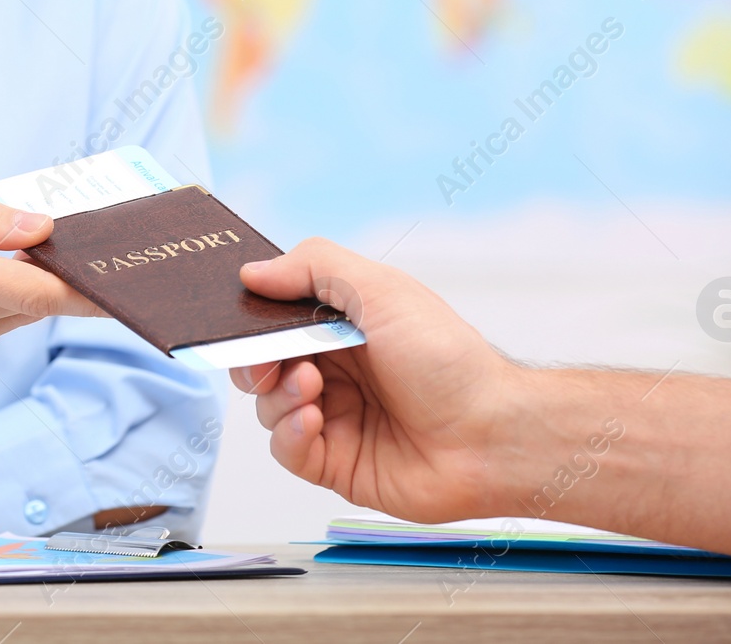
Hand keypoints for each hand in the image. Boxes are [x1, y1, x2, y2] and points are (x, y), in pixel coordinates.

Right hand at [0, 179, 102, 371]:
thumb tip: (42, 229)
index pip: (37, 294)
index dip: (88, 287)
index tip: (125, 277)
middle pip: (36, 302)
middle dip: (61, 272)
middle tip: (87, 240)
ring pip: (18, 313)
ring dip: (27, 284)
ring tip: (17, 246)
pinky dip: (0, 299)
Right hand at [230, 238, 519, 521]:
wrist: (490, 434)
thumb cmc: (447, 359)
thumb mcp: (380, 291)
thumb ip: (314, 268)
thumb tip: (253, 273)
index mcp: (344, 325)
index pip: (278, 318)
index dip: (255, 318)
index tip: (239, 317)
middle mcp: (335, 370)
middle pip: (263, 364)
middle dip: (256, 360)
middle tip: (269, 359)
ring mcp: (334, 417)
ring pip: (268, 407)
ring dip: (278, 396)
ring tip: (310, 388)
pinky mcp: (336, 463)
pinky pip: (287, 450)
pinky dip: (289, 433)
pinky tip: (312, 421)